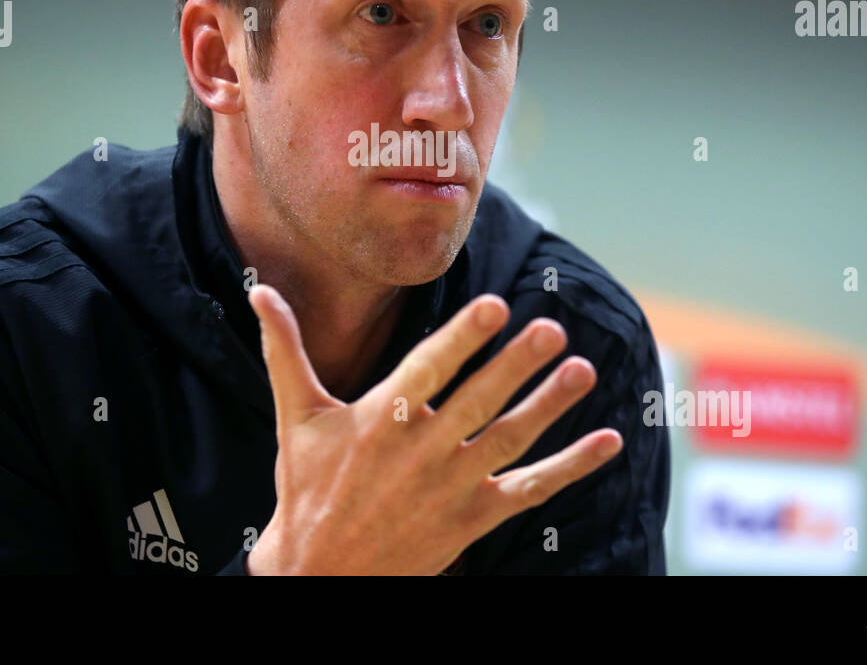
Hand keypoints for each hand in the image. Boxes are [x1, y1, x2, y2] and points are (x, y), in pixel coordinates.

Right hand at [245, 284, 623, 573]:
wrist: (320, 574)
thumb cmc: (307, 487)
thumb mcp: (296, 416)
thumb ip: (285, 350)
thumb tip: (260, 293)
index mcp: (379, 419)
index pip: (428, 370)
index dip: (462, 338)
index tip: (495, 306)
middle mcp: (420, 451)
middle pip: (477, 401)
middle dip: (516, 365)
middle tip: (551, 330)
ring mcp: (450, 487)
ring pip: (508, 440)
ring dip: (549, 407)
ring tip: (583, 371)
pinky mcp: (472, 518)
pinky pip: (529, 491)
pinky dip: (570, 467)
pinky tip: (606, 442)